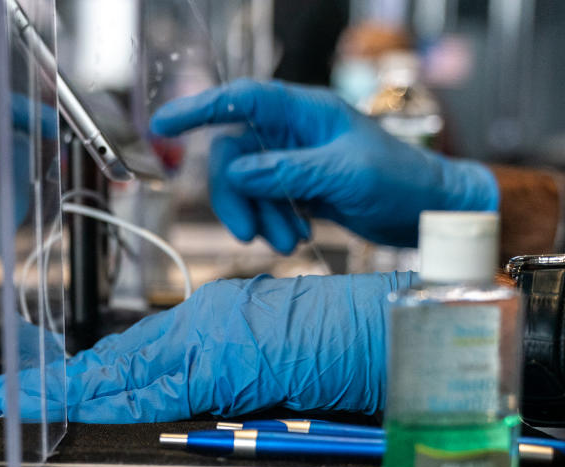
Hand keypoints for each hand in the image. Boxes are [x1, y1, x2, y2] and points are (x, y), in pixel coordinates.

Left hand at [0, 272, 412, 422]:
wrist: (364, 326)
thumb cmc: (321, 338)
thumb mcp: (256, 347)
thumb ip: (212, 365)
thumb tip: (175, 385)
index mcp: (200, 320)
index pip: (126, 352)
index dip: (79, 371)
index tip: (42, 380)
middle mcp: (191, 325)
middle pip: (107, 361)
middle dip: (48, 381)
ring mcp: (199, 342)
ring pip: (115, 374)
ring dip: (59, 393)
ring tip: (9, 402)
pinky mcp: (212, 365)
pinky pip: (150, 392)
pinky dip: (106, 402)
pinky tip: (66, 406)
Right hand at [150, 79, 497, 251]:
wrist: (428, 212)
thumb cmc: (401, 180)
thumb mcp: (344, 174)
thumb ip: (288, 171)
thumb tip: (237, 173)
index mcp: (305, 111)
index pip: (241, 100)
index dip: (200, 108)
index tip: (163, 124)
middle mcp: (292, 132)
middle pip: (233, 155)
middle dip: (237, 198)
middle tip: (249, 234)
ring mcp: (291, 161)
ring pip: (244, 185)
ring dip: (258, 217)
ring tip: (290, 242)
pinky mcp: (295, 188)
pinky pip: (262, 203)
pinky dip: (270, 224)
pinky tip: (298, 237)